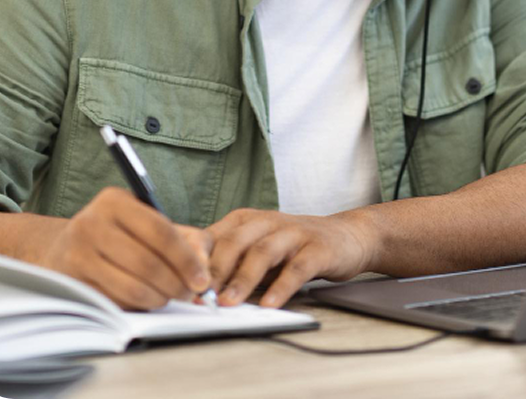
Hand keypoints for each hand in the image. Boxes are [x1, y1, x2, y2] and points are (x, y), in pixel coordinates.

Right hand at [39, 187, 210, 309]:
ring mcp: (76, 254)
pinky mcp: (71, 284)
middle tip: (190, 293)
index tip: (202, 279)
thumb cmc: (119, 234)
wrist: (65, 247)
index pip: (159, 231)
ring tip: (169, 297)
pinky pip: (115, 302)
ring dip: (158, 298)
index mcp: (114, 201)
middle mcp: (91, 223)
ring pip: (131, 287)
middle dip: (175, 284)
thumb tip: (204, 265)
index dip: (185, 259)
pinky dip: (137, 306)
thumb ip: (185, 238)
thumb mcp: (148, 221)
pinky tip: (146, 300)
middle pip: (146, 263)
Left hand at [200, 207, 373, 307]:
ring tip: (228, 304)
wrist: (346, 235)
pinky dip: (281, 287)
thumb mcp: (256, 248)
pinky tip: (270, 306)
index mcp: (246, 220)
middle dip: (215, 271)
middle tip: (200, 297)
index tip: (179, 284)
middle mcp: (268, 221)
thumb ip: (230, 262)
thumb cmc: (293, 246)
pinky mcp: (317, 248)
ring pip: (263, 253)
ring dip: (243, 280)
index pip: (213, 235)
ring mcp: (294, 233)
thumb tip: (191, 288)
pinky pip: (297, 269)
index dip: (195, 259)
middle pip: (235, 242)